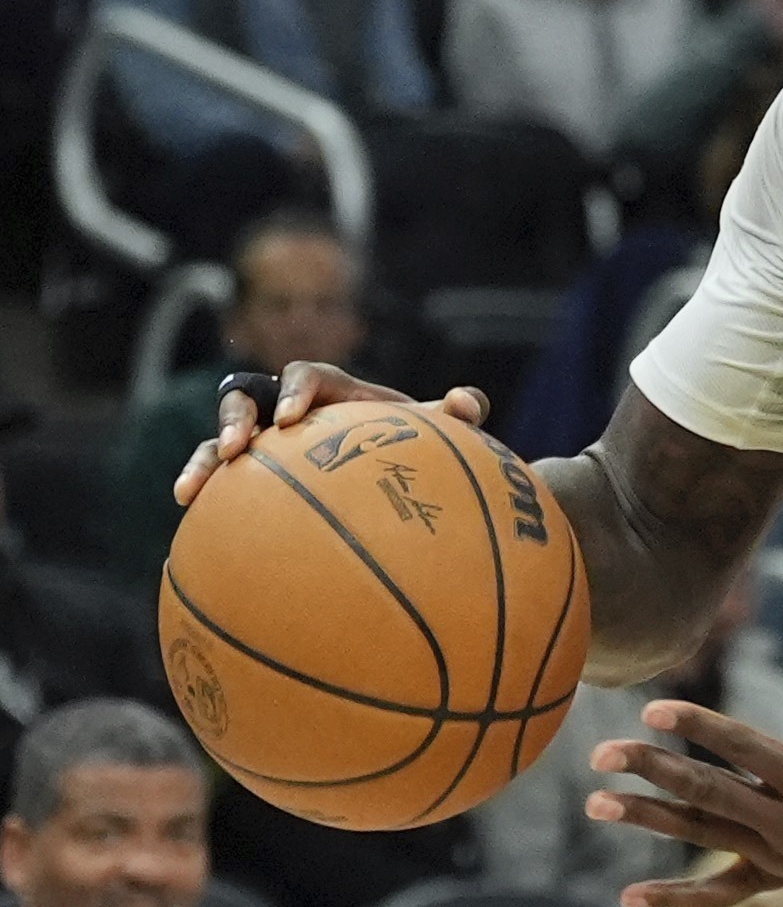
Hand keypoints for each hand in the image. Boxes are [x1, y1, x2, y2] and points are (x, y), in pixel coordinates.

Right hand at [172, 363, 488, 506]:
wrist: (398, 475)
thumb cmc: (416, 445)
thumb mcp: (438, 431)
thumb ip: (458, 412)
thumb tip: (469, 403)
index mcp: (332, 392)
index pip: (307, 375)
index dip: (295, 389)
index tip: (293, 417)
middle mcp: (289, 412)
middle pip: (247, 398)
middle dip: (235, 417)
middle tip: (238, 446)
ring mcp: (266, 445)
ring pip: (219, 442)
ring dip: (203, 461)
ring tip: (189, 491)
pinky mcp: (252, 480)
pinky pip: (222, 487)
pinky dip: (206, 501)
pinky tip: (194, 531)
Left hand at [603, 632, 782, 906]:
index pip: (747, 751)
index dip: (700, 729)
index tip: (653, 709)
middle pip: (711, 795)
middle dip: (654, 772)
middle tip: (601, 753)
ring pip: (706, 837)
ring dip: (650, 820)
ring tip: (597, 802)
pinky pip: (723, 892)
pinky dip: (677, 898)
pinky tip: (629, 895)